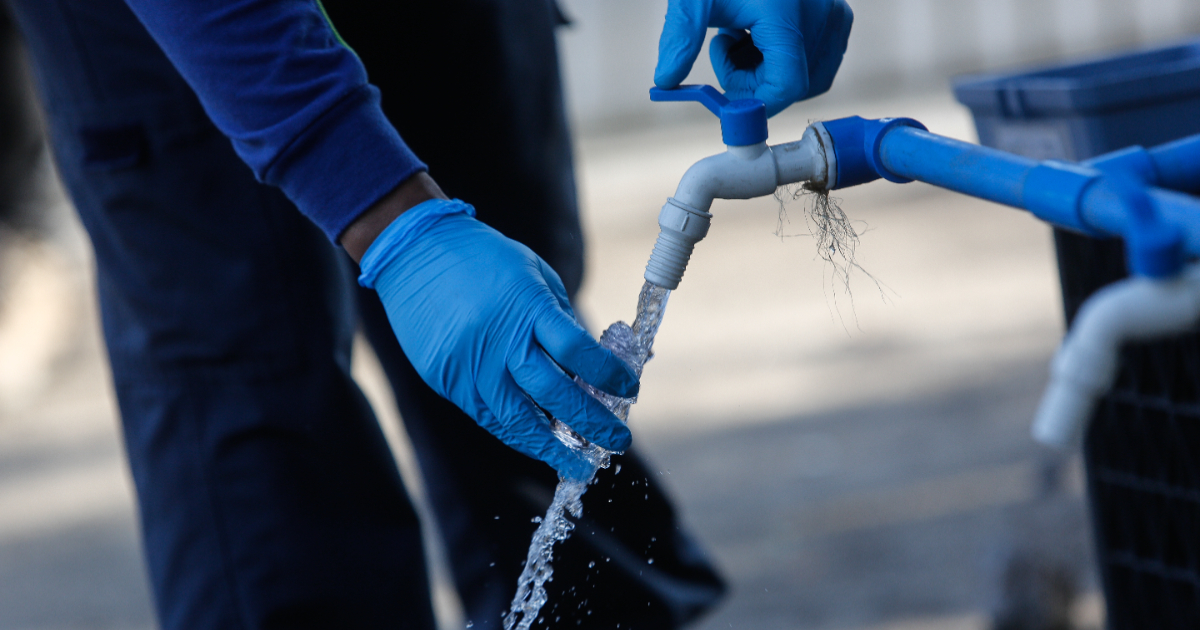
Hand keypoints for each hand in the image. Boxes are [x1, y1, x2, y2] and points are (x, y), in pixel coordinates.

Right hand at [355, 198, 638, 479]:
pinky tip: (539, 445)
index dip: (607, 375)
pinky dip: (516, 435)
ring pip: (516, 420)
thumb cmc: (484, 259)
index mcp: (527, 306)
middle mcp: (498, 341)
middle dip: (589, 423)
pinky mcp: (446, 380)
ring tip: (580, 463)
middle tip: (617, 441)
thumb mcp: (534, 274)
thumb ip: (559, 319)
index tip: (628, 389)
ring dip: (552, 447)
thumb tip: (589, 365)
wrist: (415, 253)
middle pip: (551, 394)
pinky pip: (487, 417)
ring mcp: (469, 365)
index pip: (577, 351)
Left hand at [655, 0, 853, 116]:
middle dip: (753, 81)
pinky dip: (786, 61)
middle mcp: (820, 16)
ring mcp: (833, 17)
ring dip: (768, 72)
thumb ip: (681, 38)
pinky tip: (761, 34)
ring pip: (807, 79)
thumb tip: (666, 79)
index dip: (752, 100)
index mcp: (787, 14)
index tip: (723, 92)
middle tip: (727, 48)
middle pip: (793, 87)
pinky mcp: (838, 17)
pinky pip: (818, 63)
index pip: (785, 86)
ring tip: (744, 36)